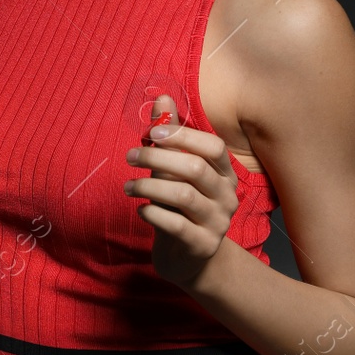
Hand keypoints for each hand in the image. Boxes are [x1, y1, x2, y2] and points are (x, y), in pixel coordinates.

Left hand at [123, 93, 239, 288]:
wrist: (188, 256)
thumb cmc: (179, 204)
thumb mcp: (174, 169)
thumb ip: (170, 136)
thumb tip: (162, 97)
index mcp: (224, 173)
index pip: (213, 146)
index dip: (182, 135)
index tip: (151, 132)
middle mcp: (227, 196)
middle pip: (196, 168)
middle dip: (157, 157)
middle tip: (129, 156)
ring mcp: (218, 223)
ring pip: (184, 195)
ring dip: (149, 185)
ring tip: (128, 185)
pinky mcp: (202, 245)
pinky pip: (175, 225)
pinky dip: (152, 213)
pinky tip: (140, 209)